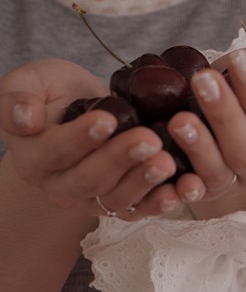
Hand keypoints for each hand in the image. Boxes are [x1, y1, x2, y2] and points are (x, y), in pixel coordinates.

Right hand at [0, 59, 178, 219]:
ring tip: (167, 162)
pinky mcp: (120, 203)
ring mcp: (91, 199)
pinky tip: (182, 190)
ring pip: (117, 198)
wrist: (78, 110)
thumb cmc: (52, 93)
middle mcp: (60, 186)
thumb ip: (15, 98)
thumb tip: (25, 119)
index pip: (56, 151)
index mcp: (34, 158)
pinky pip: (140, 209)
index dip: (81, 137)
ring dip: (144, 182)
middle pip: (90, 179)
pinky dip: (162, 203)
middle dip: (121, 159)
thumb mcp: (28, 82)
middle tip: (149, 140)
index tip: (108, 119)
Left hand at [164, 48, 245, 218]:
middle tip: (204, 80)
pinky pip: (191, 192)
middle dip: (224, 115)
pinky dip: (179, 183)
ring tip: (180, 118)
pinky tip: (165, 161)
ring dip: (198, 146)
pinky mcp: (206, 191)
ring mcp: (235, 183)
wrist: (228, 93)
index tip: (239, 61)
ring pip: (218, 173)